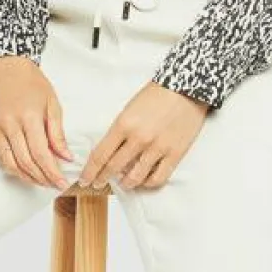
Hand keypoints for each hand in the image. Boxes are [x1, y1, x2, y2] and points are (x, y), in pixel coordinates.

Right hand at [0, 56, 73, 188]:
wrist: (9, 70)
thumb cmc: (34, 85)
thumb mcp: (53, 104)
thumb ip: (58, 133)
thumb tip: (66, 157)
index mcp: (29, 117)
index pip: (40, 153)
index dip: (52, 172)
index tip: (62, 183)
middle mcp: (10, 125)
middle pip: (26, 162)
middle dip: (42, 178)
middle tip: (55, 185)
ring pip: (11, 165)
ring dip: (28, 178)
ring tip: (43, 182)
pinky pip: (2, 159)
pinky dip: (15, 171)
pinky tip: (27, 174)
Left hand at [77, 81, 209, 190]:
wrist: (187, 88)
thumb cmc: (157, 95)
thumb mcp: (129, 109)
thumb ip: (119, 131)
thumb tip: (109, 152)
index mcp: (124, 124)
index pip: (100, 155)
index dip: (90, 171)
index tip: (85, 179)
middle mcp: (139, 138)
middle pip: (114, 168)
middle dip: (102, 179)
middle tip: (97, 184)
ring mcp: (157, 148)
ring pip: (135, 177)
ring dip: (125, 184)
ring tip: (122, 183)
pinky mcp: (174, 154)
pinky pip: (158, 178)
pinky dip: (148, 183)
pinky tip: (144, 180)